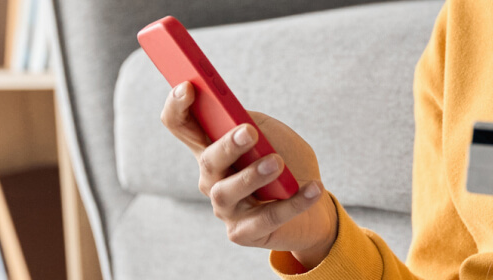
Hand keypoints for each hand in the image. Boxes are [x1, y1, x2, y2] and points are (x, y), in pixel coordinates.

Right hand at [160, 82, 338, 266]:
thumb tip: (240, 119)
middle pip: (208, 160)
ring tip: (277, 163)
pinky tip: (313, 188)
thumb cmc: (289, 165)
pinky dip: (293, 203)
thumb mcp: (273, 135)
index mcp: (213, 148)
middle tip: (248, 132)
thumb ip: (254, 123)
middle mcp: (212, 178)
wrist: (314, 206)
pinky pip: (266, 218)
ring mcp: (225, 208)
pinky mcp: (243, 233)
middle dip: (226, 146)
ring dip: (252, 175)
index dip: (177, 106)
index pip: (180, 125)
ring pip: (227, 192)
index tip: (188, 86)